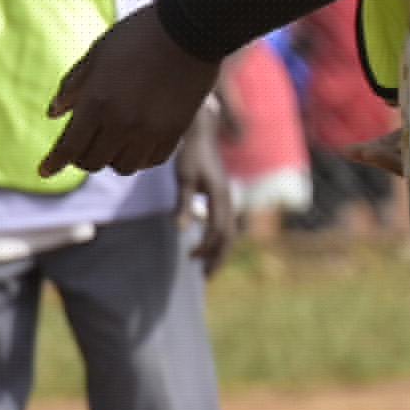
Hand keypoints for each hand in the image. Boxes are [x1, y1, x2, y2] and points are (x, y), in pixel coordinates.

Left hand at [40, 9, 218, 180]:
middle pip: (92, 162)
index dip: (53, 162)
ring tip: (111, 139)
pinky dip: (138, 156)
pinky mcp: (174, 133)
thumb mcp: (97, 53)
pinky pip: (150, 160)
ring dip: (111, 157)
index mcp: (97, 102)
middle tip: (81, 143)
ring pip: (122, 166)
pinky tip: (136, 140)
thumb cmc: (138, 35)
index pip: (69, 147)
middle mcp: (121, 124)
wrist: (190, 28)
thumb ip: (73, 86)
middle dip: (81, 155)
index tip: (43, 171)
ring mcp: (150, 131)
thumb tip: (52, 114)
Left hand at [182, 132, 237, 271]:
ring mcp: (227, 197)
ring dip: (218, 250)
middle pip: (228, 236)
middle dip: (218, 257)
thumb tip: (180, 231)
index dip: (206, 248)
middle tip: (205, 276)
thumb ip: (183, 204)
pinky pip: (225, 222)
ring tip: (205, 266)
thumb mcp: (183, 178)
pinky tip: (205, 243)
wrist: (202, 132)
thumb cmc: (190, 154)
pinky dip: (218, 238)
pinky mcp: (222, 195)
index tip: (191, 258)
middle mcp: (228, 199)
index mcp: (220, 197)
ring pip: (229, 230)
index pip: (218, 231)